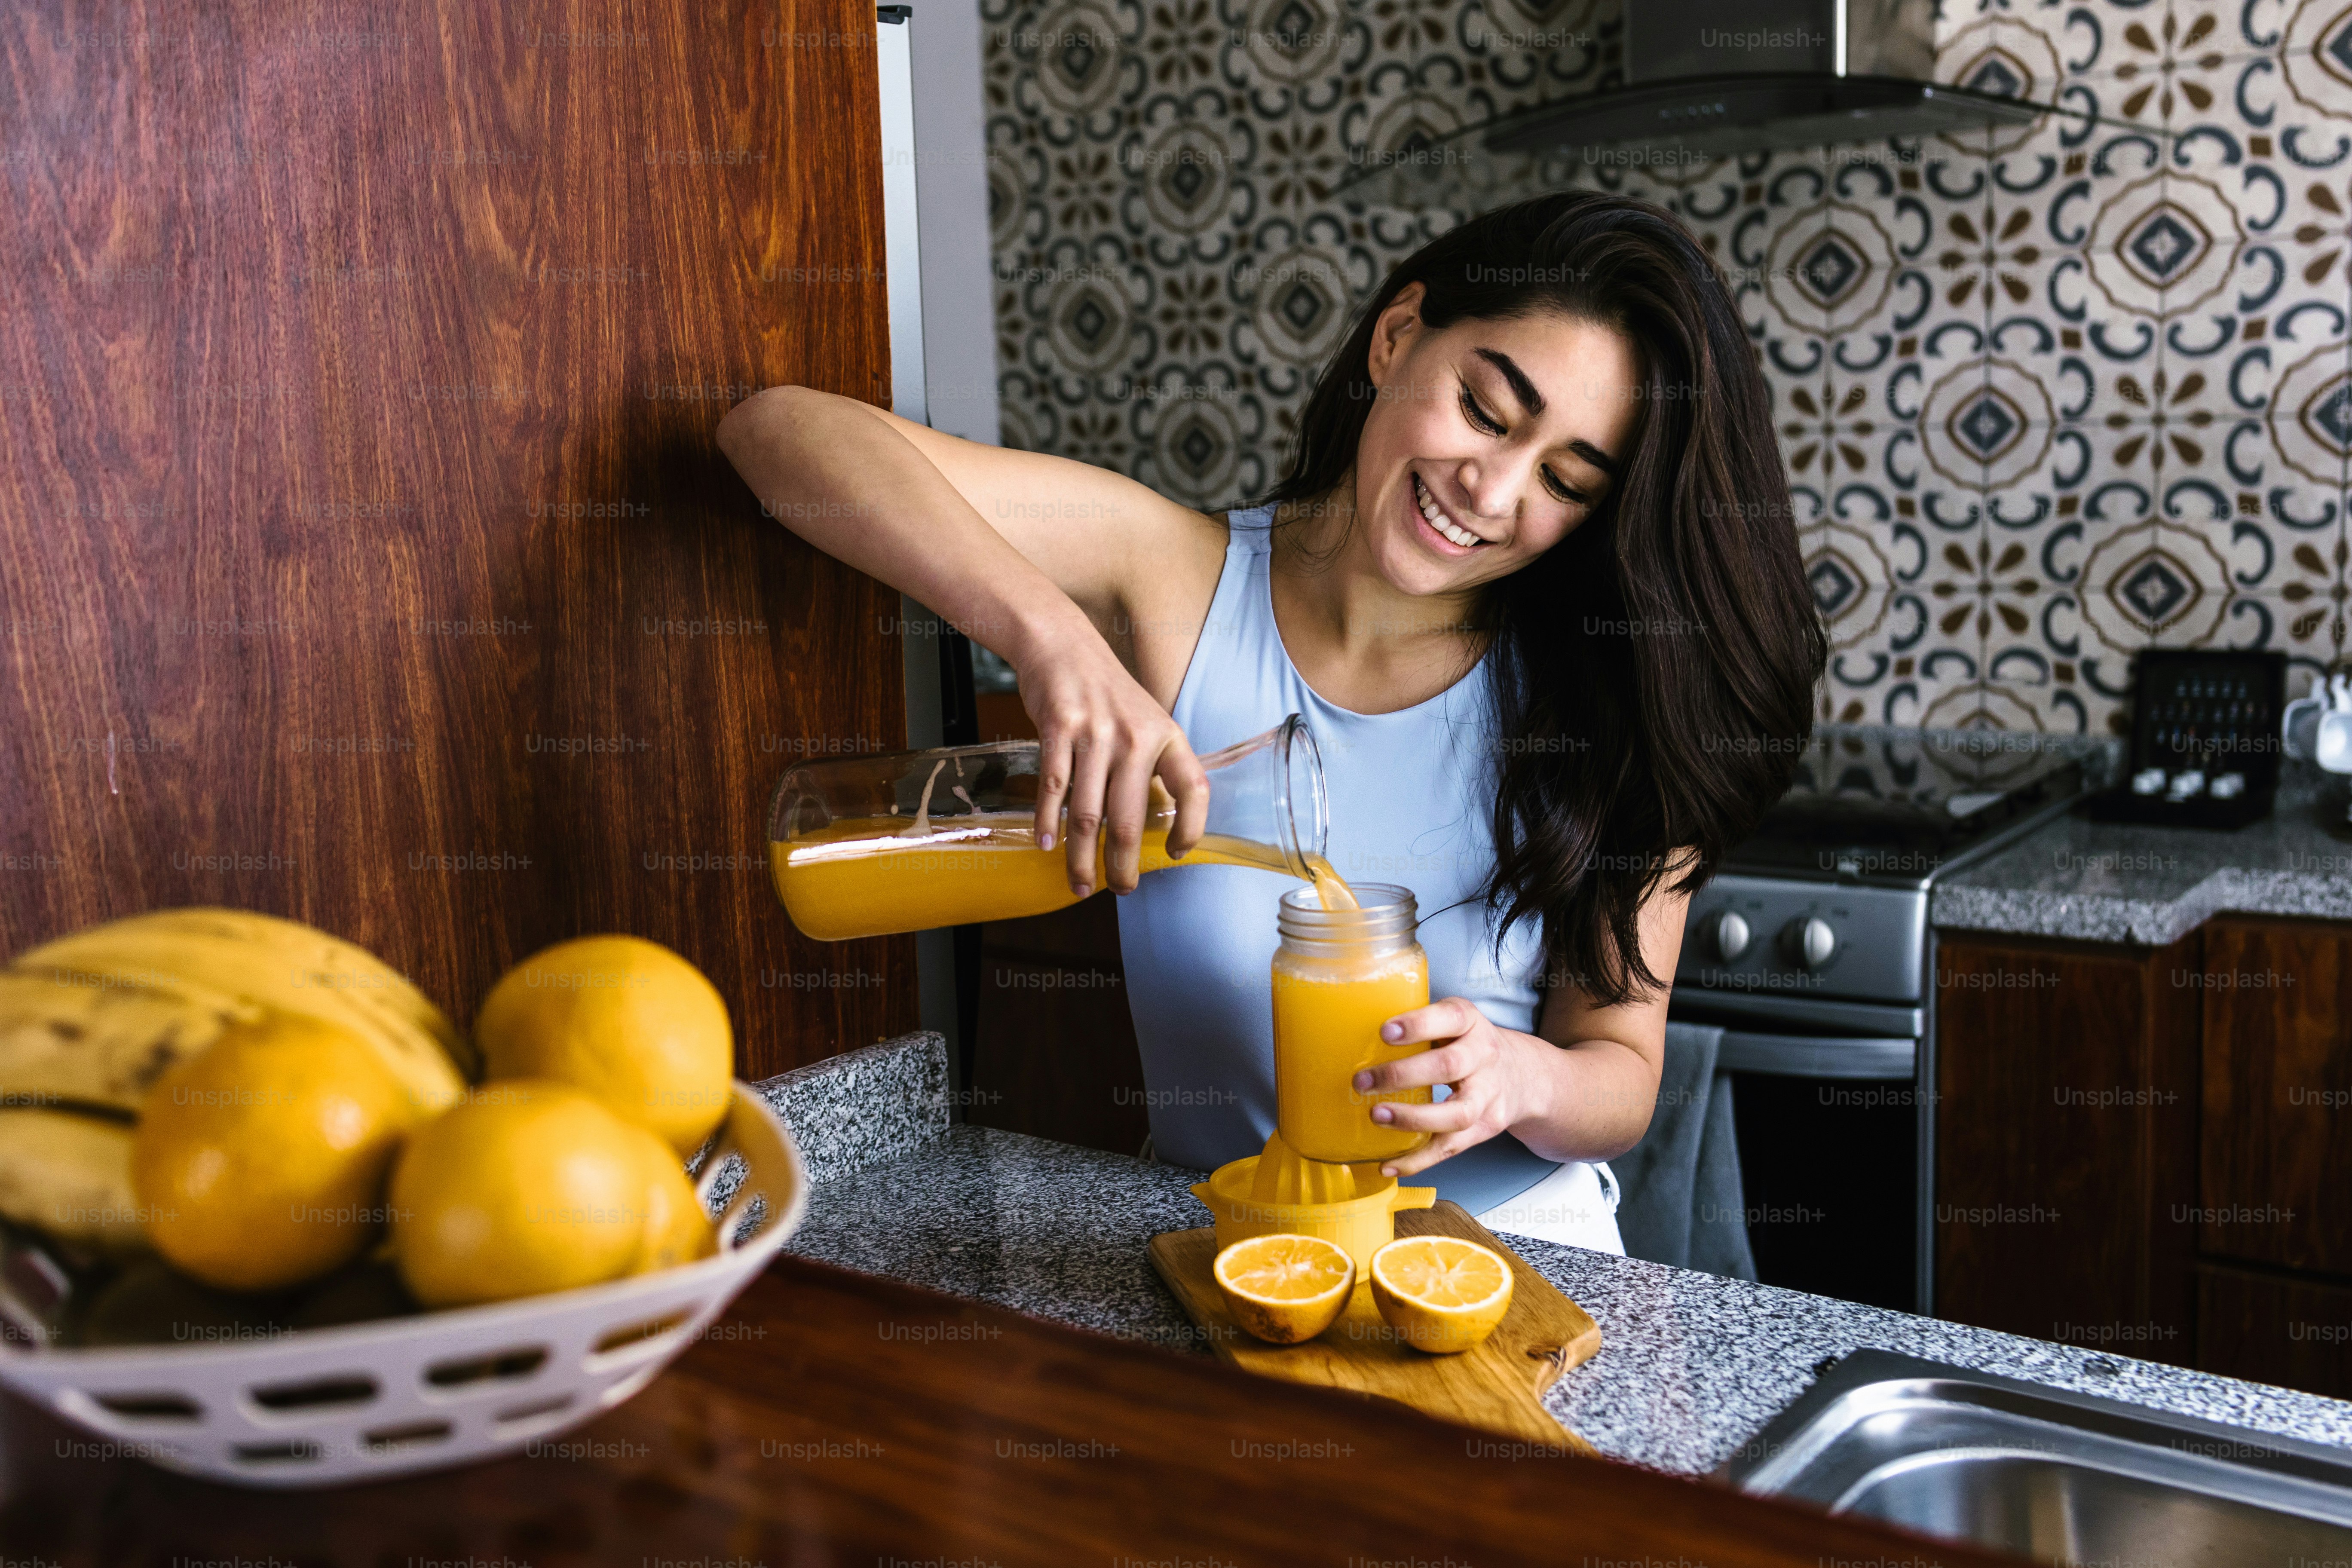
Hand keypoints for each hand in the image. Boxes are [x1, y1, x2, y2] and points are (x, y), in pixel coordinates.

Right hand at [1014, 624, 1207, 895]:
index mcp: (1167, 737)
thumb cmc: (1107, 693)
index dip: (1191, 828)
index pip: (1194, 790)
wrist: (1063, 646)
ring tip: (1079, 883)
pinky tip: (1048, 844)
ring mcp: (1096, 734)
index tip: (1176, 854)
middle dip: (1123, 864)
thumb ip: (1151, 766)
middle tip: (1120, 890)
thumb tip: (1149, 826)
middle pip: (1130, 818)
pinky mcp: (1059, 729)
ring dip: (1082, 856)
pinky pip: (1054, 787)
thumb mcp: (1146, 721)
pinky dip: (1048, 820)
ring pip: (1088, 813)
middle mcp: (1135, 737)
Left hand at [1350, 997, 1555, 1178]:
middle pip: (1449, 1067)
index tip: (1384, 1032)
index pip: (1450, 1017)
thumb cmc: (1467, 1043)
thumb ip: (1417, 1022)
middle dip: (1403, 1075)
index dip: (1418, 1024)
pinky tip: (1388, 1165)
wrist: (1523, 1075)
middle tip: (1363, 1082)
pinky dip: (1418, 1160)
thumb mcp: (1453, 1021)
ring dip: (1413, 1119)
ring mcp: (1488, 1096)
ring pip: (1457, 1114)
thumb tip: (1349, 1031)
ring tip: (1376, 1117)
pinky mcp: (1485, 1128)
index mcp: (1470, 1022)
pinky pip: (1451, 1147)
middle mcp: (1484, 1057)